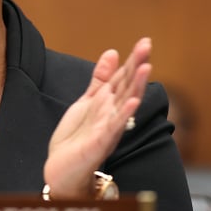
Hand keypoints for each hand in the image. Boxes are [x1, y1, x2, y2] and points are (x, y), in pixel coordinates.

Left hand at [43, 37, 151, 197]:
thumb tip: (112, 52)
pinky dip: (123, 114)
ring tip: (145, 67)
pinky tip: (132, 102)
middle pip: (127, 86)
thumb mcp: (87, 102)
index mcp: (109, 103)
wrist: (62, 169)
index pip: (123, 78)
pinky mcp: (100, 142)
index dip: (133, 59)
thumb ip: (100, 79)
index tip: (145, 41)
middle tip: (147, 46)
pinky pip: (114, 127)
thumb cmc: (77, 137)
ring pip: (125, 104)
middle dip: (137, 66)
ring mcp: (108, 128)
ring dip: (135, 86)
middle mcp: (113, 114)